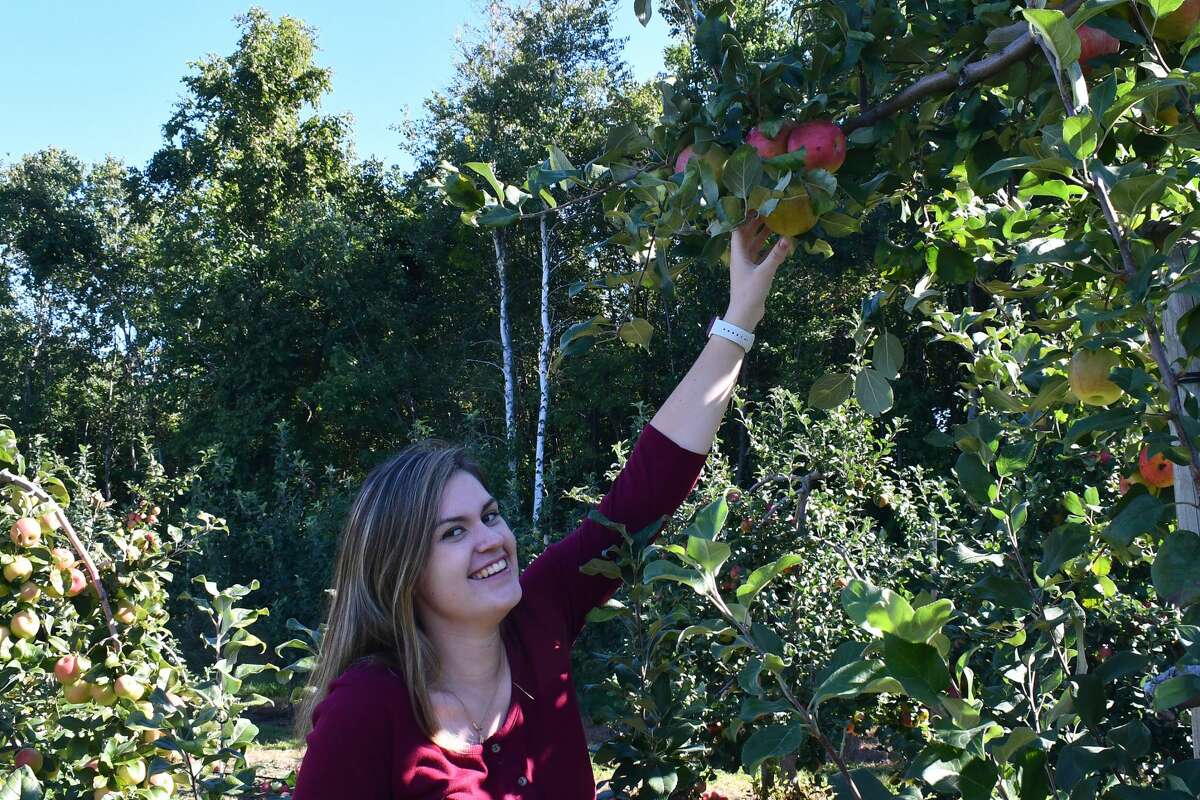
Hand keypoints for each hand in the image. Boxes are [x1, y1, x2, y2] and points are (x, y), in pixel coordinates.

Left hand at [724, 213, 791, 331]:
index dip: (744, 217)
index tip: (755, 205)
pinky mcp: (754, 272)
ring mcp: (747, 264)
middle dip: (755, 222)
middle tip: (769, 209)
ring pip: (754, 244)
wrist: (744, 315)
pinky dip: (768, 247)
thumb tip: (788, 238)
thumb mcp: (764, 273)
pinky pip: (760, 255)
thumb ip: (776, 256)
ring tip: (775, 221)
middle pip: (746, 234)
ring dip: (762, 234)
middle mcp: (741, 256)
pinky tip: (778, 242)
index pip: (738, 230)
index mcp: (738, 254)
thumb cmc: (750, 293)